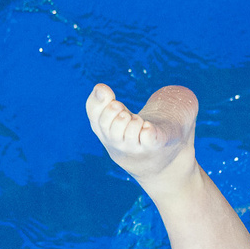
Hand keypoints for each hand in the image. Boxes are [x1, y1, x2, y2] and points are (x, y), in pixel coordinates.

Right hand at [85, 82, 200, 190]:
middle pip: (108, 126)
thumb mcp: (112, 115)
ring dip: (133, 121)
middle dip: (114, 111)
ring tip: (137, 120)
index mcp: (104, 132)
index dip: (101, 102)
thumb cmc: (129, 131)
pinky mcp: (155, 146)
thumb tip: (100, 88)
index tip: (110, 96)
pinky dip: (147, 130)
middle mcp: (117, 143)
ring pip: (129, 132)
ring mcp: (136, 148)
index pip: (95, 115)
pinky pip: (149, 138)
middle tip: (122, 109)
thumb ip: (101, 101)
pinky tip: (148, 127)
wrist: (154, 161)